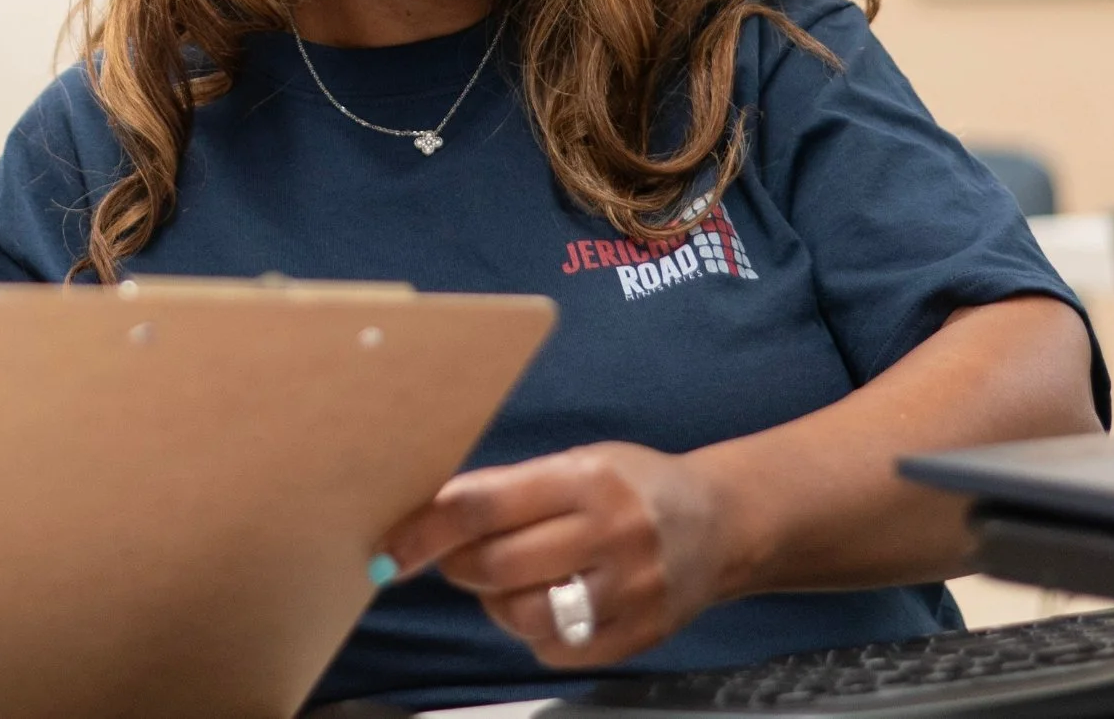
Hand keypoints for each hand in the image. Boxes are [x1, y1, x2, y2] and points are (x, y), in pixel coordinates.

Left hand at [381, 443, 743, 668]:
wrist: (721, 524)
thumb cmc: (631, 486)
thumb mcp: (574, 464)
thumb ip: (508, 489)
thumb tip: (429, 513)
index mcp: (585, 480)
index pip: (483, 507)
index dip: (426, 530)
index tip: (392, 548)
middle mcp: (612, 534)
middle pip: (498, 566)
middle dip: (458, 565)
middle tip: (456, 557)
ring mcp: (631, 590)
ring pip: (524, 616)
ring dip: (495, 602)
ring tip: (506, 581)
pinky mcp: (640, 634)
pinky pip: (558, 650)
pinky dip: (534, 633)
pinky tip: (545, 604)